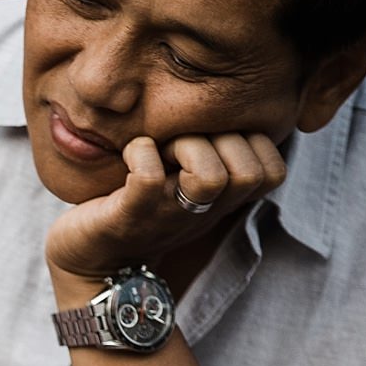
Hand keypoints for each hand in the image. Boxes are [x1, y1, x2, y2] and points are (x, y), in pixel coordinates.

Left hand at [44, 131, 287, 279]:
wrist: (92, 262)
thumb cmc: (140, 209)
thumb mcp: (187, 184)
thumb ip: (214, 155)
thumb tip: (231, 104)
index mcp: (221, 201)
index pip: (273, 171)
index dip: (254, 143)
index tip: (217, 139)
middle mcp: (202, 211)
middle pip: (249, 171)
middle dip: (221, 138)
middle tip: (183, 141)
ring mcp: (167, 215)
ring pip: (210, 177)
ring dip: (187, 146)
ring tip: (162, 147)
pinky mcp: (128, 216)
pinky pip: (148, 177)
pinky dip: (140, 152)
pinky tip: (131, 154)